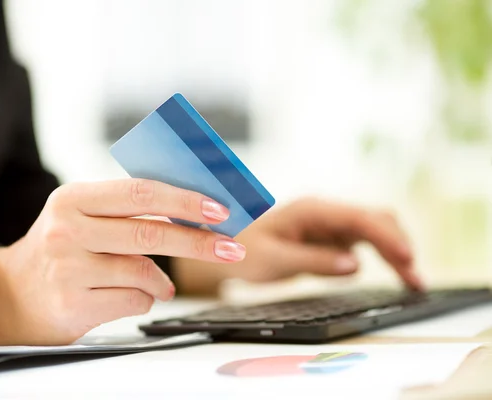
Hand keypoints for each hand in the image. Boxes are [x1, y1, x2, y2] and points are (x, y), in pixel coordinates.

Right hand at [0, 179, 245, 344]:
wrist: (12, 296)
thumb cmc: (62, 250)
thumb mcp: (83, 217)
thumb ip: (127, 211)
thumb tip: (193, 210)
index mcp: (73, 199)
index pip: (140, 192)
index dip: (184, 200)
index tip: (219, 209)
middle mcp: (67, 231)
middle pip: (150, 233)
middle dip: (198, 242)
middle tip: (230, 248)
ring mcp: (68, 270)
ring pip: (144, 271)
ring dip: (163, 280)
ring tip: (162, 284)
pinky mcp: (73, 305)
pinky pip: (134, 300)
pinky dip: (145, 298)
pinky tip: (130, 295)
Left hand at [174, 197, 423, 293]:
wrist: (228, 247)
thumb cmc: (244, 250)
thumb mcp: (273, 260)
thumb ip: (313, 262)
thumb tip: (355, 266)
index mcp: (311, 210)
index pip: (359, 218)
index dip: (387, 237)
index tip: (407, 258)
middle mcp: (326, 213)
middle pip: (375, 221)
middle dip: (398, 246)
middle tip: (415, 280)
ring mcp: (331, 224)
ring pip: (376, 232)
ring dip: (397, 253)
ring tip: (415, 284)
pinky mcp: (333, 238)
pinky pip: (367, 244)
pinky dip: (385, 259)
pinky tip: (399, 276)